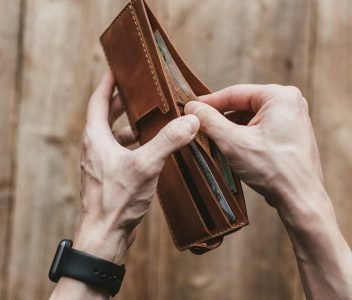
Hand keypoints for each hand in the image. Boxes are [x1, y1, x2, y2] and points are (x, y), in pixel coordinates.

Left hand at [74, 72, 198, 263]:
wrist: (105, 236)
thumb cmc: (117, 200)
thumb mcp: (146, 165)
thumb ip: (168, 141)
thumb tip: (190, 121)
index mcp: (96, 138)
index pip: (98, 101)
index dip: (107, 84)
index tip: (117, 71)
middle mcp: (94, 148)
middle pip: (105, 117)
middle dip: (122, 104)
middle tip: (139, 94)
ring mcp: (100, 164)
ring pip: (113, 137)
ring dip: (129, 127)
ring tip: (149, 122)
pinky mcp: (108, 178)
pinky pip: (119, 153)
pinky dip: (132, 146)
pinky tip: (149, 152)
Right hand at [185, 85, 351, 299]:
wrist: (300, 199)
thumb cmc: (274, 169)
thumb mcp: (233, 142)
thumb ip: (210, 121)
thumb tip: (191, 108)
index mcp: (280, 96)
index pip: (236, 92)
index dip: (210, 102)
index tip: (191, 108)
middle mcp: (290, 103)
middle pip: (244, 104)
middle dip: (221, 116)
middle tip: (199, 124)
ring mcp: (293, 119)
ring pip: (252, 118)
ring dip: (232, 127)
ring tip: (212, 138)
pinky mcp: (291, 135)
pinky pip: (262, 129)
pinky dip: (245, 135)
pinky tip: (232, 147)